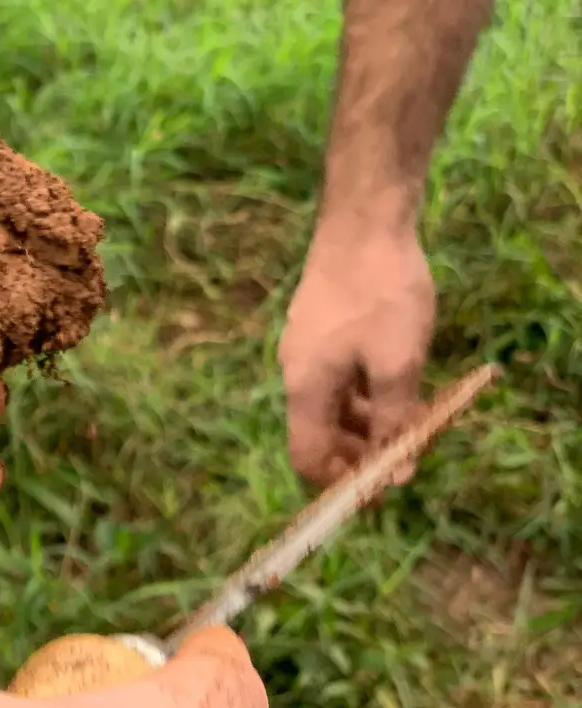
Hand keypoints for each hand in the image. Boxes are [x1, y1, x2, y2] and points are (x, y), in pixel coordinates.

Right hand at [279, 223, 435, 485]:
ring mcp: (306, 347)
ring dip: (367, 422)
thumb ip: (394, 422)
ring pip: (333, 404)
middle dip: (359, 453)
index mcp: (306, 389)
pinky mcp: (320, 325)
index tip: (380, 488)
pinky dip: (364, 390)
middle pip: (319, 434)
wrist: (363, 218)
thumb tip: (395, 473)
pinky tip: (397, 380)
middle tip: (405, 454)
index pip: (307, 459)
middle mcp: (296, 373)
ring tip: (411, 419)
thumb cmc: (381, 293)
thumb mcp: (398, 364)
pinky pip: (338, 376)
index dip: (339, 484)